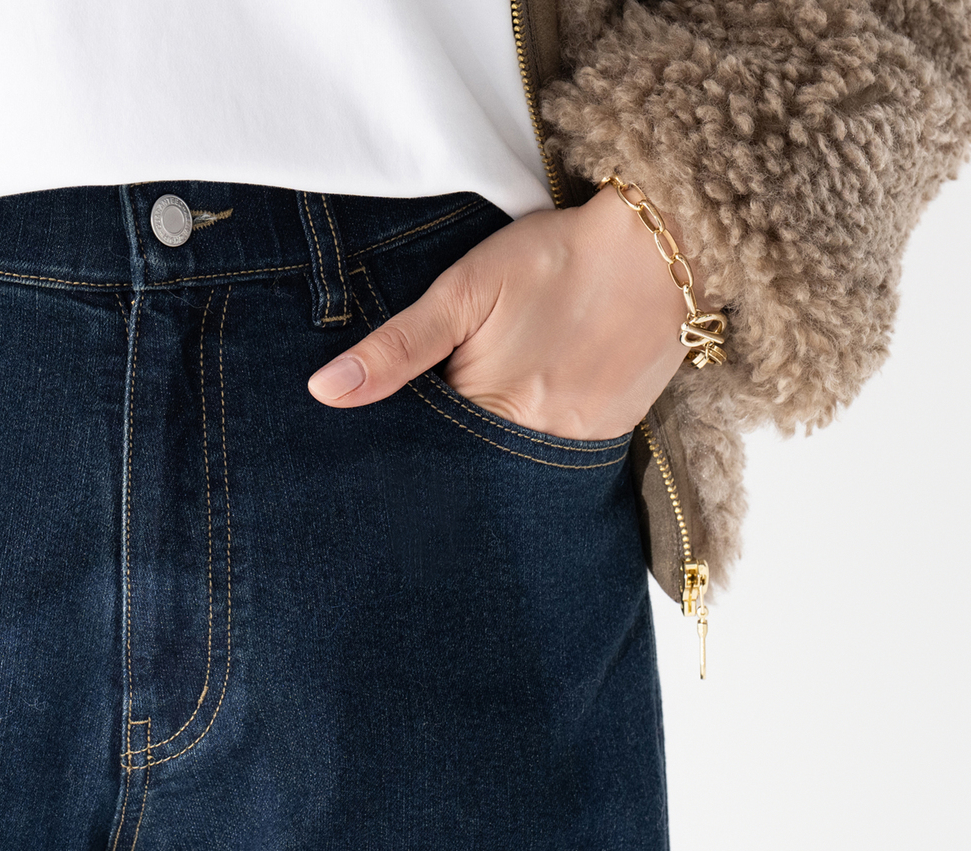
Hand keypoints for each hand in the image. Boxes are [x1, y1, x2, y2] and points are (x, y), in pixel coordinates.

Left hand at [307, 186, 703, 440]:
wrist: (659, 248)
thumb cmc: (553, 259)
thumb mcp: (464, 291)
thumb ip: (396, 347)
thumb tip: (325, 392)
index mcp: (493, 410)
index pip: (429, 454)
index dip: (406, 443)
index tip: (386, 435)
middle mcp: (538, 442)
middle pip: (474, 468)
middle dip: (448, 455)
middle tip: (434, 425)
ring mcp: (580, 444)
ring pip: (515, 467)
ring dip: (491, 451)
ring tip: (484, 409)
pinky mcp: (611, 435)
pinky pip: (558, 457)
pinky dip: (533, 442)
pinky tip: (526, 409)